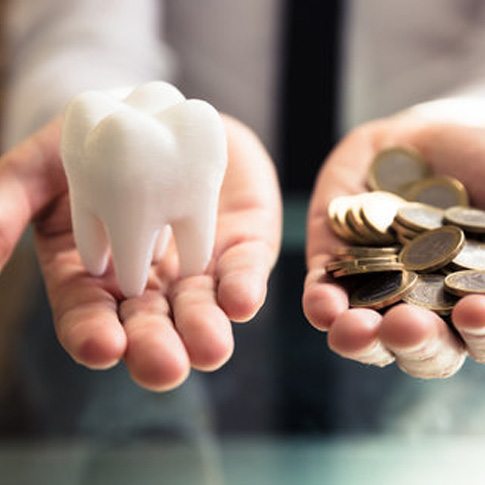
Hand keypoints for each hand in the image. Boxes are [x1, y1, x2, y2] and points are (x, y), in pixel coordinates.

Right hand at [0, 115, 280, 390]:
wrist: (160, 112)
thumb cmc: (99, 144)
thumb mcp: (45, 165)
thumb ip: (10, 201)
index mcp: (96, 274)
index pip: (89, 316)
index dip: (93, 334)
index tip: (102, 347)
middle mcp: (147, 282)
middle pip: (148, 325)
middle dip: (155, 349)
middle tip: (164, 367)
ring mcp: (195, 268)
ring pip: (199, 309)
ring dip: (204, 331)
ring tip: (209, 348)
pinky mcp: (237, 247)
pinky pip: (242, 272)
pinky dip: (242, 288)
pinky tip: (240, 301)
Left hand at [303, 112, 484, 377]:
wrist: (419, 138)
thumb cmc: (478, 164)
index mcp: (471, 298)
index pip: (479, 335)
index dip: (480, 332)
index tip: (475, 312)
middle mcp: (424, 307)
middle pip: (422, 347)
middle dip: (415, 343)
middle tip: (408, 328)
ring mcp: (376, 291)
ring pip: (368, 334)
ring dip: (361, 338)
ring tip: (355, 330)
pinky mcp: (334, 269)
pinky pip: (323, 296)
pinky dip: (322, 304)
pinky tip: (323, 307)